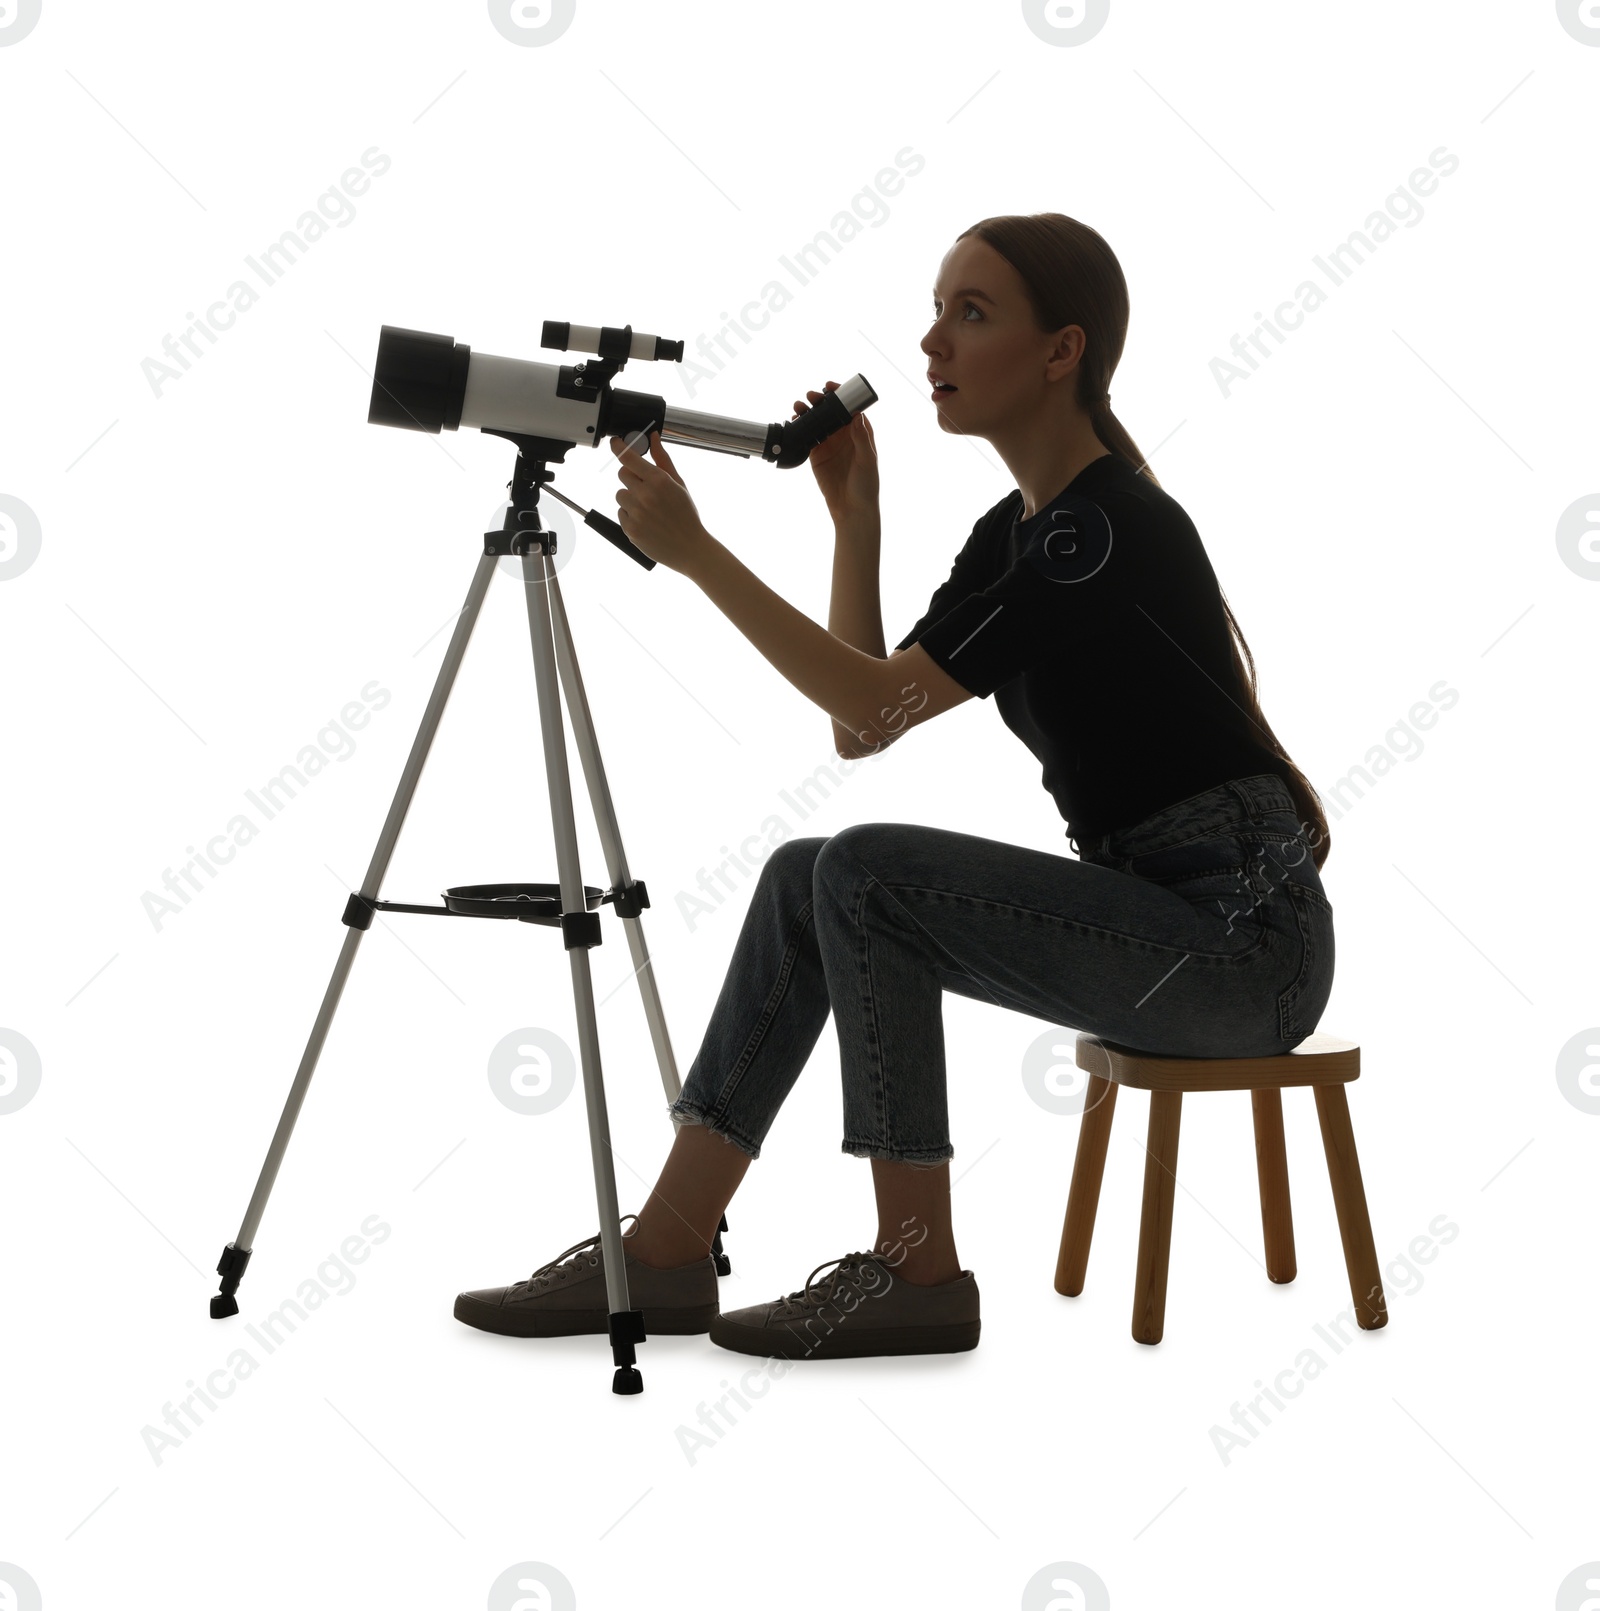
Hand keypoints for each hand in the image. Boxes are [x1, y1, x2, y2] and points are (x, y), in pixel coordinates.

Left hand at [609, 430, 712, 574]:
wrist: (690, 548)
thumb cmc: (686, 516)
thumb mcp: (679, 484)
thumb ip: (663, 460)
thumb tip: (653, 438)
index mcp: (659, 480)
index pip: (628, 457)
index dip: (619, 446)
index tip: (615, 442)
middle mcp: (645, 495)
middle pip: (622, 474)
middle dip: (632, 478)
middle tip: (646, 488)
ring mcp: (636, 513)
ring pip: (620, 494)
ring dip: (630, 498)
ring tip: (649, 509)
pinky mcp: (630, 529)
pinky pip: (621, 513)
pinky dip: (630, 515)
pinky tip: (647, 521)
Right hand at [794, 381, 878, 520]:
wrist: (851, 509)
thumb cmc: (866, 485)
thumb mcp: (867, 460)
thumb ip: (861, 438)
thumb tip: (857, 416)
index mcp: (859, 432)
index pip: (849, 407)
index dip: (840, 395)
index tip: (830, 387)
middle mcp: (843, 435)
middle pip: (830, 411)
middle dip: (820, 401)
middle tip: (811, 396)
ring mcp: (829, 444)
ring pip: (817, 422)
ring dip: (808, 412)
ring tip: (799, 407)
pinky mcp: (817, 455)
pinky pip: (807, 437)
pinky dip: (800, 428)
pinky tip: (794, 422)